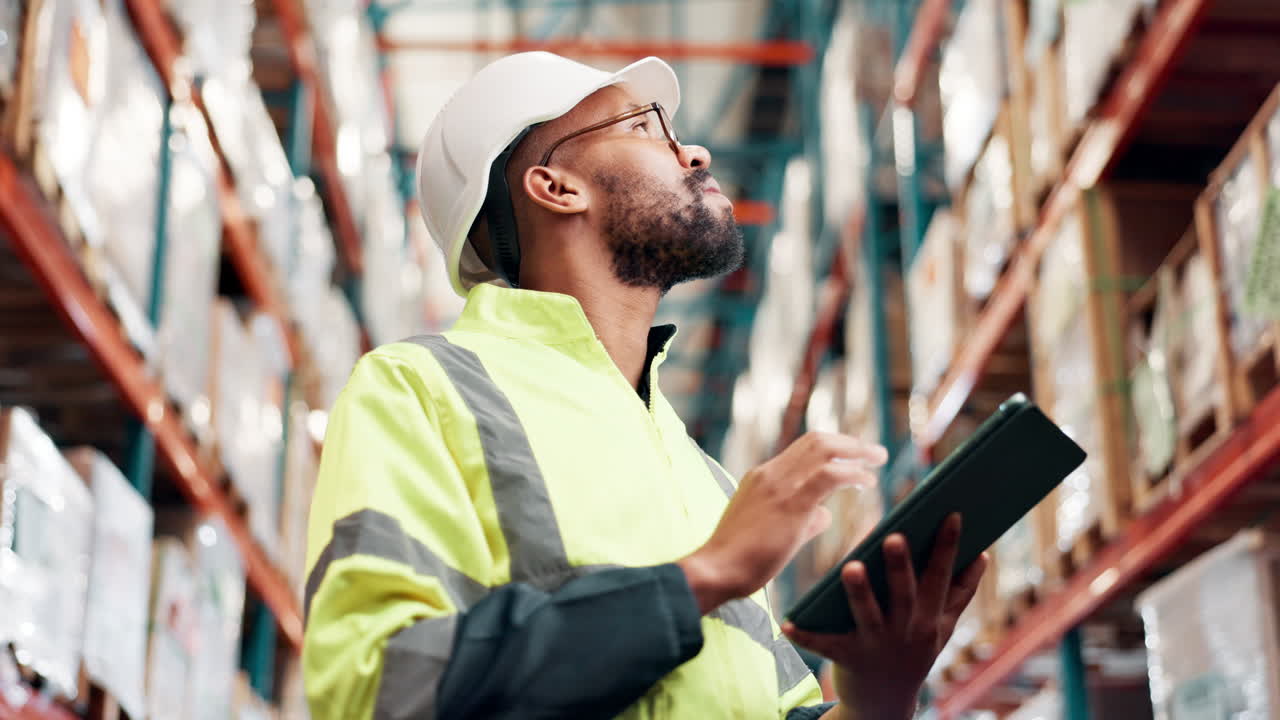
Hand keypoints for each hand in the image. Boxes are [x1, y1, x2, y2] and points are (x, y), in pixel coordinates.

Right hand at [678, 432, 886, 612]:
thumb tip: (825, 514)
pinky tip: (866, 483)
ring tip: (878, 459)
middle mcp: (770, 473)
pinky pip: (829, 475)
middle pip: (816, 440)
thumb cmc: (741, 560)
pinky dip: (852, 473)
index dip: (833, 448)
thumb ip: (802, 519)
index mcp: (761, 477)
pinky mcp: (790, 503)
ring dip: (856, 451)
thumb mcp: (773, 532)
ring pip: (823, 448)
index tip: (854, 456)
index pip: (802, 449)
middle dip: (849, 442)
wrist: (716, 570)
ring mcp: (779, 485)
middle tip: (874, 452)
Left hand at [781, 514, 987, 719]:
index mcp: (931, 618)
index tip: (952, 514)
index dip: (948, 547)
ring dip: (859, 593)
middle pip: (905, 594)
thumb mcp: (943, 628)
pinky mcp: (848, 659)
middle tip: (894, 537)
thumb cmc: (914, 652)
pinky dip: (806, 635)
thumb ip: (961, 593)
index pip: (941, 577)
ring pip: (868, 616)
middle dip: (901, 566)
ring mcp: (878, 647)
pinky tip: (787, 623)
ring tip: (850, 567)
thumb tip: (983, 554)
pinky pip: (825, 645)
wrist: (886, 705)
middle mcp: (908, 632)